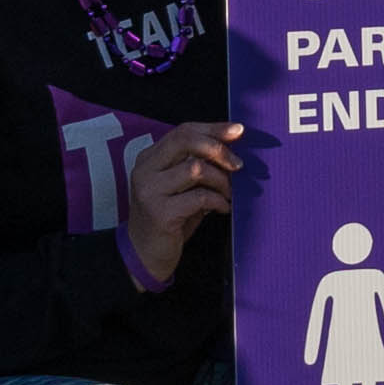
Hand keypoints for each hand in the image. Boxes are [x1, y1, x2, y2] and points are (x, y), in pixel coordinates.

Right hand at [126, 118, 243, 286]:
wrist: (144, 255)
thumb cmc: (169, 219)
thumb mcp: (180, 188)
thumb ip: (197, 167)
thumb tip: (233, 151)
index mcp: (149, 158)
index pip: (183, 131)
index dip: (213, 128)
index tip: (238, 130)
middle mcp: (145, 170)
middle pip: (186, 141)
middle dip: (218, 149)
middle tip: (238, 165)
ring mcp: (150, 191)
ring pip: (195, 169)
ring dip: (221, 180)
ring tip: (229, 193)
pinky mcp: (160, 213)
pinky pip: (200, 197)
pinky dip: (218, 201)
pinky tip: (223, 208)